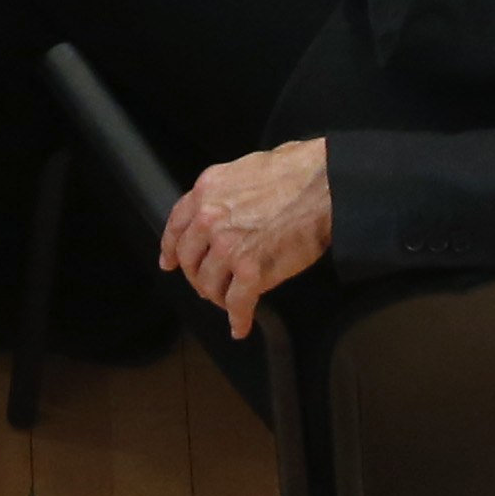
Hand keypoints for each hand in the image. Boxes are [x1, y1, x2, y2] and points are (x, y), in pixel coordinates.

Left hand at [162, 139, 334, 336]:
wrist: (324, 186)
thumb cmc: (295, 172)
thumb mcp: (244, 169)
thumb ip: (225, 193)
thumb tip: (226, 208)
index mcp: (206, 191)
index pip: (176, 226)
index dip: (171, 249)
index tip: (169, 262)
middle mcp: (209, 219)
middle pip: (189, 260)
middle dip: (197, 277)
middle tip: (207, 286)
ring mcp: (228, 247)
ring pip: (209, 285)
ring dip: (218, 298)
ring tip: (229, 303)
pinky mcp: (251, 270)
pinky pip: (237, 303)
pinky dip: (238, 319)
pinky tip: (240, 326)